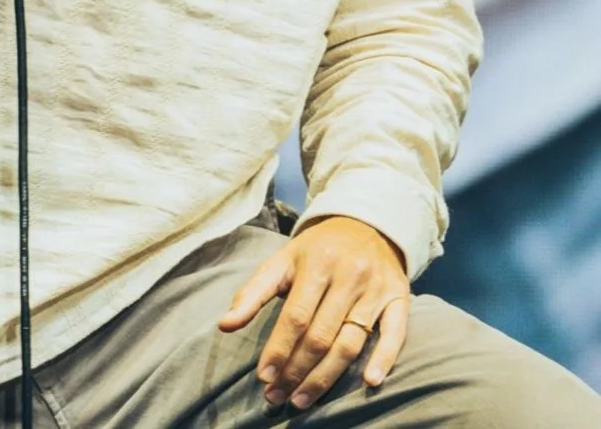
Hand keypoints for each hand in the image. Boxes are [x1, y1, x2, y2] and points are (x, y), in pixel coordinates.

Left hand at [218, 216, 409, 411]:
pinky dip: (384, 358)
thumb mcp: (283, 260)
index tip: (263, 377)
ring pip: (351, 342)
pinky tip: (370, 382)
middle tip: (278, 396)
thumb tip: (224, 325)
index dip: (278, 349)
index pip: (295, 316)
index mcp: (317, 263)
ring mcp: (376, 288)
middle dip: (296, 370)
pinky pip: (395, 333)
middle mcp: (349, 275)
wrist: (366, 223)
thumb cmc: (318, 249)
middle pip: (321, 335)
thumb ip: (253, 292)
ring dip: (326, 377)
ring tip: (302, 399)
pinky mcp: (399, 297)